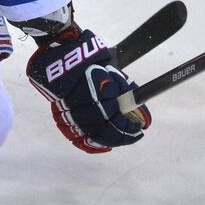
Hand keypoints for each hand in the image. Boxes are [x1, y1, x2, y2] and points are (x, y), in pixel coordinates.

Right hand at [26, 26, 151, 153]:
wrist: (62, 60)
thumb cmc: (92, 65)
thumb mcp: (113, 74)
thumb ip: (126, 94)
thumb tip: (143, 117)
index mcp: (95, 90)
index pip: (115, 117)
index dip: (128, 127)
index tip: (139, 129)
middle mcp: (82, 103)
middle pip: (104, 128)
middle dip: (121, 135)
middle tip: (132, 135)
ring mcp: (68, 112)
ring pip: (91, 135)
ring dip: (109, 139)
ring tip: (120, 139)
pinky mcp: (61, 118)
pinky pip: (77, 138)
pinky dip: (92, 144)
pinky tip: (104, 145)